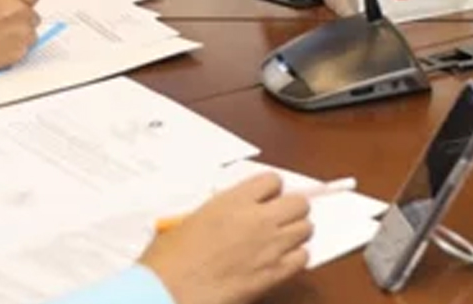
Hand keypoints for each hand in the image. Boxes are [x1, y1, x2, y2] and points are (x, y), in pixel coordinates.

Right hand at [140, 173, 310, 303]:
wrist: (165, 295)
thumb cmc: (166, 262)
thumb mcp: (188, 222)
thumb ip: (219, 212)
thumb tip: (232, 214)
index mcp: (234, 201)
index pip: (272, 180)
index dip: (270, 190)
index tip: (265, 199)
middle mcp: (258, 219)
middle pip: (299, 203)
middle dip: (291, 210)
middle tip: (279, 220)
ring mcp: (270, 245)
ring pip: (306, 228)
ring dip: (296, 233)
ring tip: (280, 242)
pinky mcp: (274, 273)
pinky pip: (303, 258)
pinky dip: (295, 258)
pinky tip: (280, 262)